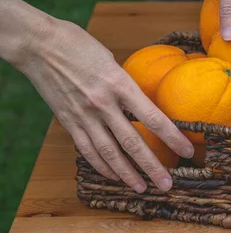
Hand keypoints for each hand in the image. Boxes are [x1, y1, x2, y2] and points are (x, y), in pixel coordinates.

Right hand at [14, 15, 194, 192]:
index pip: (153, 117)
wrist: (40, 45)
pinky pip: (87, 149)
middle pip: (133, 142)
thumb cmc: (80, 45)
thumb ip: (126, 85)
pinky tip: (113, 175)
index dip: (173, 137)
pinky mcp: (68, 121)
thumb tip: (139, 103)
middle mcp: (103, 103)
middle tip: (167, 184)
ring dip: (127, 173)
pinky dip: (101, 165)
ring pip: (109, 152)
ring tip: (142, 187)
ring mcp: (84, 115)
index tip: (188, 150)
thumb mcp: (113, 61)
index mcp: (120, 84)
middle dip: (152, 166)